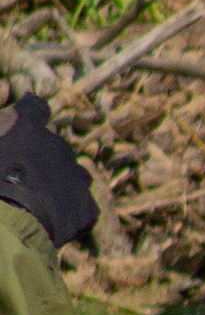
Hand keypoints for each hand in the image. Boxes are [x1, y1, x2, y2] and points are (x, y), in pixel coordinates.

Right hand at [0, 95, 96, 250]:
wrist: (1, 226)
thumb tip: (5, 87)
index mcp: (25, 126)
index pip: (35, 108)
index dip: (30, 117)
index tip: (23, 131)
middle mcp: (56, 145)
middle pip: (53, 147)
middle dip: (41, 159)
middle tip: (19, 179)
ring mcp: (75, 176)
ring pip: (72, 174)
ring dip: (59, 184)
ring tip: (36, 202)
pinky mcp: (86, 208)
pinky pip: (82, 207)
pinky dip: (69, 213)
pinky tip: (49, 223)